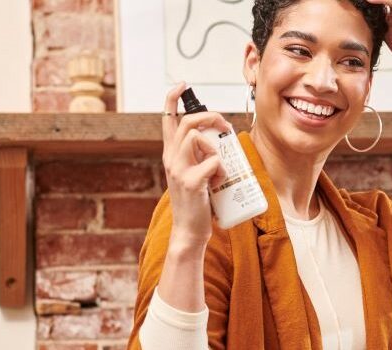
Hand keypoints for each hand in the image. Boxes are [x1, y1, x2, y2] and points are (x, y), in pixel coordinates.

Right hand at [161, 82, 229, 248]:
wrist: (189, 230)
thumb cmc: (196, 201)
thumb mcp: (193, 172)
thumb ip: (199, 155)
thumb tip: (219, 138)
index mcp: (171, 153)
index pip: (166, 118)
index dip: (172, 97)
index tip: (182, 84)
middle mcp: (171, 158)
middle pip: (189, 121)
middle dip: (211, 116)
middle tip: (225, 126)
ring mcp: (178, 170)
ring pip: (198, 137)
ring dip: (215, 147)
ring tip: (219, 165)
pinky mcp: (191, 182)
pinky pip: (213, 162)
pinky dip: (221, 170)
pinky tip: (218, 183)